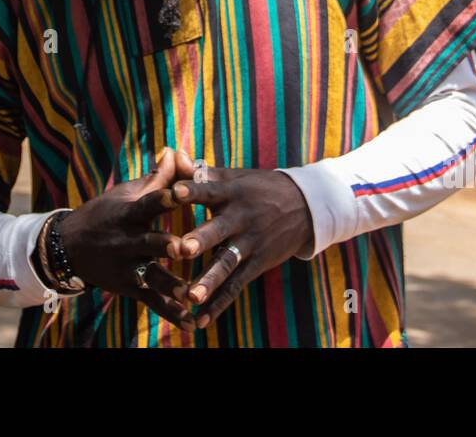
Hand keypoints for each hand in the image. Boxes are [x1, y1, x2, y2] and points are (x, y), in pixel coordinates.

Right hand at [58, 147, 194, 329]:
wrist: (68, 248)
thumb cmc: (105, 213)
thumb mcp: (126, 193)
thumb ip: (157, 177)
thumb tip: (176, 150)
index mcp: (129, 214)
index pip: (148, 202)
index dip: (163, 197)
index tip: (179, 192)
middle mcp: (127, 241)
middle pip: (149, 242)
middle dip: (165, 245)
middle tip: (182, 248)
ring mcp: (128, 267)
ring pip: (152, 276)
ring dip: (170, 285)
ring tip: (189, 293)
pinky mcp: (131, 287)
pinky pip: (153, 302)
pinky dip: (172, 313)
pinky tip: (193, 323)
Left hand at [170, 154, 313, 329]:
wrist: (305, 206)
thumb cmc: (258, 188)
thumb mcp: (235, 177)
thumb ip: (199, 172)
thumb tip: (170, 155)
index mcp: (232, 193)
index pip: (209, 190)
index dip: (192, 191)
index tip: (174, 192)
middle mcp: (241, 219)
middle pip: (219, 230)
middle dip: (201, 240)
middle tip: (182, 249)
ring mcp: (251, 244)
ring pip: (228, 264)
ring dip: (209, 280)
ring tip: (191, 295)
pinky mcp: (257, 265)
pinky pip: (236, 286)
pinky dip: (219, 304)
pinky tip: (200, 320)